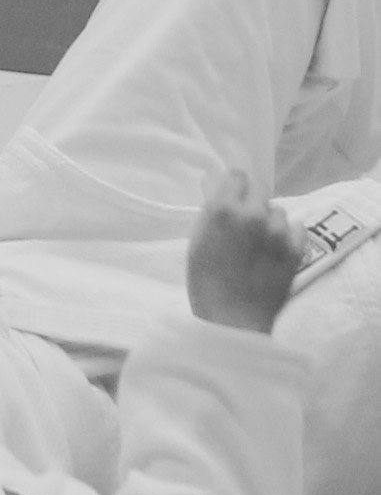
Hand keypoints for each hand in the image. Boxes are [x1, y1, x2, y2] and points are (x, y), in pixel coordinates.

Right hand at [186, 168, 309, 332]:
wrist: (233, 318)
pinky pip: (296, 227)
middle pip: (260, 188)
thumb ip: (212, 213)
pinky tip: (276, 247)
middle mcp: (253, 214)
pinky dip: (287, 233)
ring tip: (261, 239)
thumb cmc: (205, 281)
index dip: (233, 185)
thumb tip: (221, 193)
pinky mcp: (296, 249)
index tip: (231, 195)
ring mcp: (278, 232)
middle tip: (245, 218)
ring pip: (278, 210)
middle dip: (252, 199)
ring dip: (269, 219)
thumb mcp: (197, 240)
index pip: (237, 176)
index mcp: (223, 209)